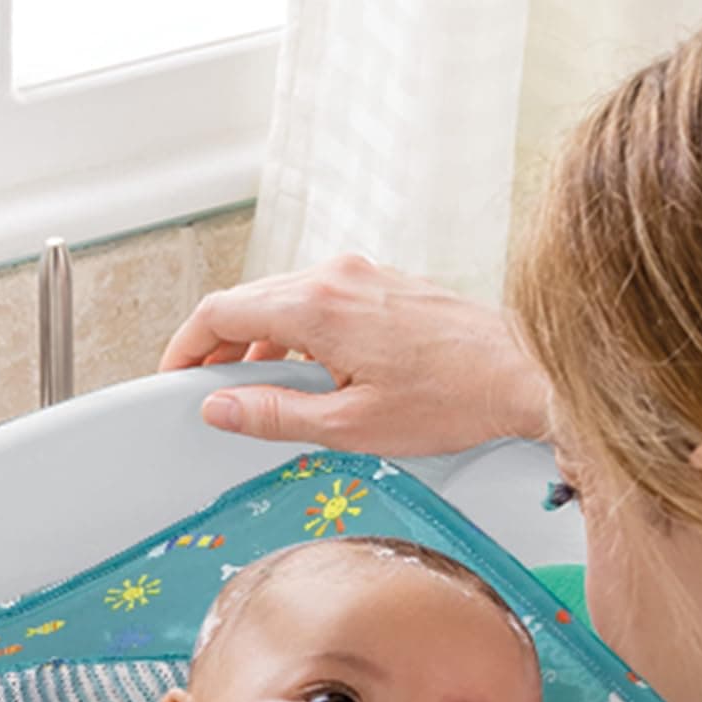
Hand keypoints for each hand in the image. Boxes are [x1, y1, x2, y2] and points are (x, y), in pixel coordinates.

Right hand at [156, 254, 553, 457]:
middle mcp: (338, 276)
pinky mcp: (384, 283)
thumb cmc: (453, 398)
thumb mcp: (348, 427)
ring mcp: (363, 274)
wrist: (526, 372)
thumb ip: (273, 415)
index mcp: (318, 306)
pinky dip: (295, 331)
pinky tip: (309, 372)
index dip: (186, 348)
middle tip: (210, 390)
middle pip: (247, 300)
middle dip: (219, 346)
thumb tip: (221, 407)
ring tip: (261, 389)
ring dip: (258, 339)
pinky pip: (318, 299)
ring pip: (282, 298)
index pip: (220, 311)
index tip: (176, 378)